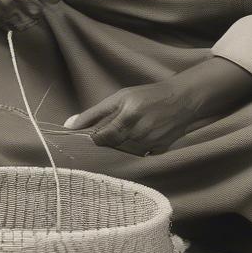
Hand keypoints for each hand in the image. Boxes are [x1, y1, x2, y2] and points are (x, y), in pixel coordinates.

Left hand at [62, 80, 200, 155]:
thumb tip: (69, 125)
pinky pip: (139, 156)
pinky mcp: (160, 151)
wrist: (182, 99)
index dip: (95, 138)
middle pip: (113, 146)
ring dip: (121, 146)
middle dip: (108, 142)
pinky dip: (136, 150)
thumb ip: (94, 113)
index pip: (102, 138)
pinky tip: (140, 138)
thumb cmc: (147, 95)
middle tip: (111, 132)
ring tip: (128, 132)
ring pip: (125, 153)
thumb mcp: (120, 97)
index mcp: (128, 115)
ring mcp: (151, 143)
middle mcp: (140, 131)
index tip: (94, 134)